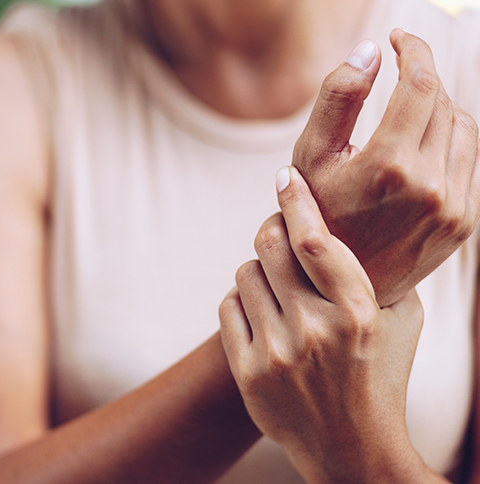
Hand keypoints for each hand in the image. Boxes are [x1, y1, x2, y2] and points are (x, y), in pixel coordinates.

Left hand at [219, 167, 430, 483]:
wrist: (352, 448)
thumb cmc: (378, 373)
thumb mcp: (398, 321)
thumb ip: (378, 271)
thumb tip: (347, 213)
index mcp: (359, 312)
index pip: (316, 240)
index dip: (296, 200)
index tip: (285, 177)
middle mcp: (317, 330)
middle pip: (268, 246)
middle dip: (270, 231)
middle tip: (278, 234)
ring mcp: (278, 353)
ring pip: (244, 273)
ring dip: (258, 272)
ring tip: (279, 291)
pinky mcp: (248, 373)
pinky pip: (227, 307)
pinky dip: (241, 303)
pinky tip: (262, 316)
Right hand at [292, 30, 479, 306]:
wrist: (337, 286)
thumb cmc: (316, 215)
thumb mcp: (310, 156)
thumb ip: (337, 97)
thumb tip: (370, 50)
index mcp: (389, 165)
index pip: (420, 83)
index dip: (413, 50)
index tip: (398, 39)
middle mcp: (430, 186)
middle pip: (443, 101)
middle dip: (421, 76)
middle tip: (397, 72)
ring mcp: (453, 207)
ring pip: (464, 128)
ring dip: (439, 107)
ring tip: (408, 110)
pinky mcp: (465, 223)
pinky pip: (469, 161)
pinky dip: (448, 141)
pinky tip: (420, 146)